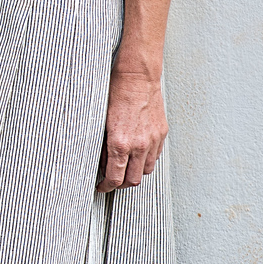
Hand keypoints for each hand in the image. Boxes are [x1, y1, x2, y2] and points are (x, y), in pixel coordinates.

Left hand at [96, 65, 167, 192]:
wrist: (137, 76)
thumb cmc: (116, 92)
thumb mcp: (101, 121)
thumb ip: (103, 146)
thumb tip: (102, 162)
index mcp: (120, 143)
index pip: (114, 178)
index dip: (106, 187)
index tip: (101, 187)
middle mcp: (139, 145)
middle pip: (132, 181)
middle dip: (120, 184)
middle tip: (111, 179)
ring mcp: (153, 140)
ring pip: (145, 171)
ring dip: (134, 172)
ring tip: (124, 165)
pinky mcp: (162, 133)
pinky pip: (155, 156)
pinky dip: (145, 159)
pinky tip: (136, 152)